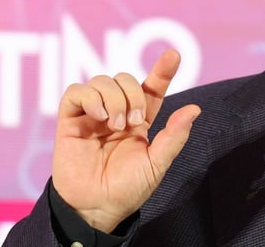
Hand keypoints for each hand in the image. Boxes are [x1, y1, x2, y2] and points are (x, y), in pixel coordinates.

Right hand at [51, 49, 200, 232]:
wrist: (97, 207)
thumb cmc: (128, 188)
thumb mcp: (158, 163)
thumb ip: (174, 135)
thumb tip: (194, 109)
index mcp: (140, 120)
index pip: (151, 87)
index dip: (162, 70)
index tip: (174, 55)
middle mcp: (116, 112)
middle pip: (125, 79)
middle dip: (134, 94)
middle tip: (136, 122)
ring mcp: (92, 115)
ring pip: (102, 80)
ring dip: (114, 98)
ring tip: (116, 125)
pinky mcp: (70, 121)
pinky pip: (76, 92)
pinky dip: (90, 96)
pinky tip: (100, 115)